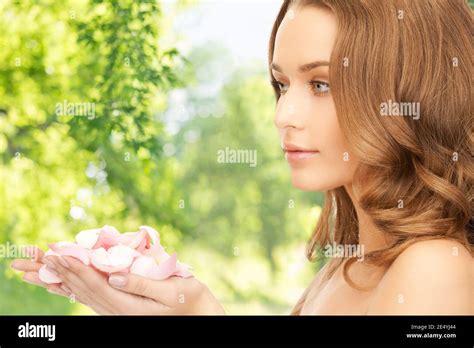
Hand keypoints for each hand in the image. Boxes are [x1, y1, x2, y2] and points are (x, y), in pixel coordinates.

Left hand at [12, 246, 224, 314]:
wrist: (199, 315)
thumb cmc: (190, 299)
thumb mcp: (171, 290)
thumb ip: (142, 285)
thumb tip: (114, 276)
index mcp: (130, 307)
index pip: (96, 285)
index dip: (77, 268)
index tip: (61, 253)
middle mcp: (120, 312)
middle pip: (85, 291)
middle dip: (65, 272)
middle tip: (46, 256)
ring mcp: (120, 312)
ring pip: (87, 296)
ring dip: (67, 280)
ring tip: (51, 266)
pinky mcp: (124, 308)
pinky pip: (95, 298)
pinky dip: (80, 288)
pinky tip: (72, 283)